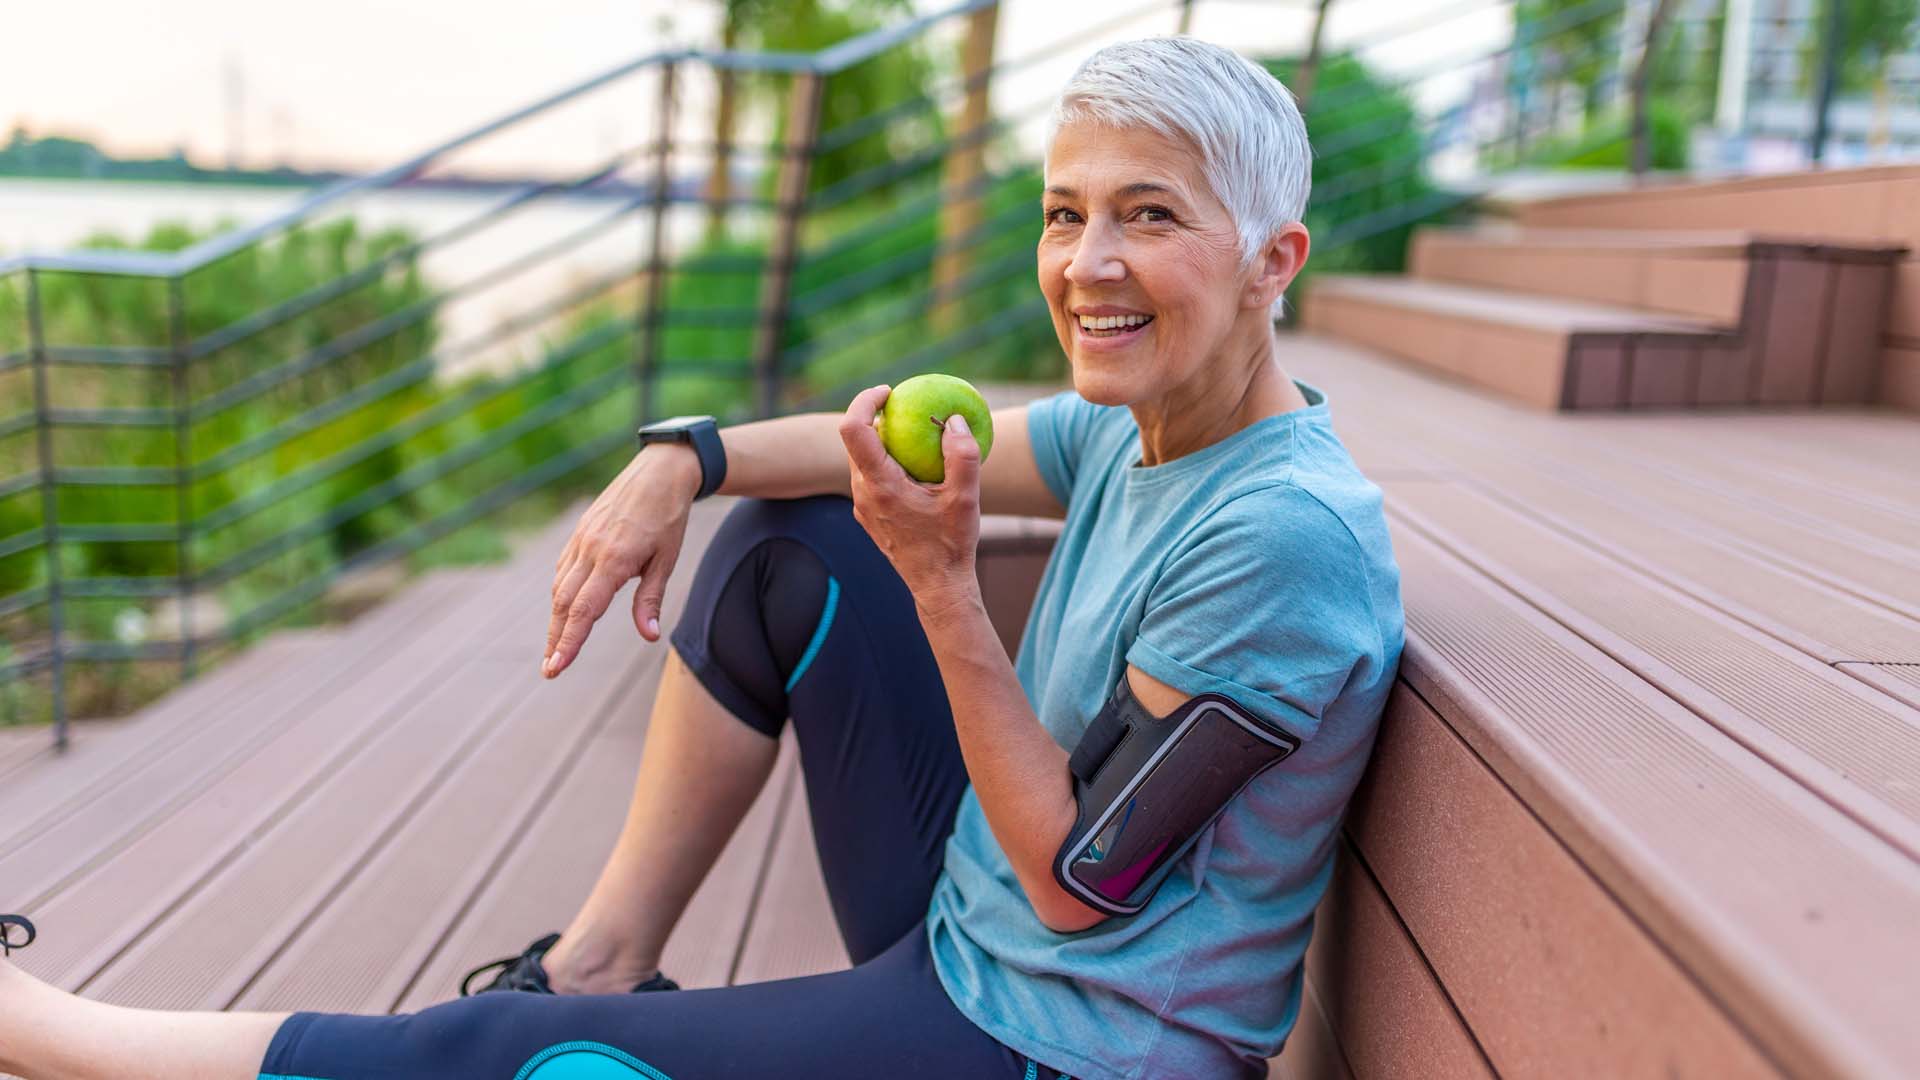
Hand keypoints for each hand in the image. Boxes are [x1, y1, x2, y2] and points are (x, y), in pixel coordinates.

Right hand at [544, 444, 701, 677]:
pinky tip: (565, 609)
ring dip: (556, 619)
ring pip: (560, 587)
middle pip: (564, 604)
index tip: (556, 666)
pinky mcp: (580, 533)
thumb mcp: (667, 560)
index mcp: (614, 560)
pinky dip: (561, 593)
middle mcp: (591, 550)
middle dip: (556, 639)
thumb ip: (651, 598)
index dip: (569, 642)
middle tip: (550, 669)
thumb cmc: (669, 517)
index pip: (584, 610)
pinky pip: (564, 569)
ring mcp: (581, 540)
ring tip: (556, 647)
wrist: (660, 471)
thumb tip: (648, 635)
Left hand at [838, 385, 982, 608]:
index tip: (889, 391)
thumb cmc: (951, 543)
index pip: (854, 429)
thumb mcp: (966, 498)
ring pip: (862, 461)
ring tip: (915, 435)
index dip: (864, 401)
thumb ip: (962, 455)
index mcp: (880, 485)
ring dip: (882, 442)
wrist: (937, 586)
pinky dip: (887, 462)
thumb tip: (953, 419)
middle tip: (905, 406)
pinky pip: (871, 478)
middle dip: (875, 417)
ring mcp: (863, 507)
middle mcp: (863, 494)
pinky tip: (916, 467)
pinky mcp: (869, 516)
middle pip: (855, 441)